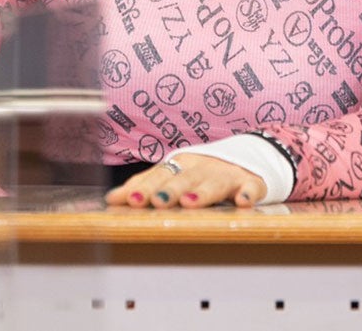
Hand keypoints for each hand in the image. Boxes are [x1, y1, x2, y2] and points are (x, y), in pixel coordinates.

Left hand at [105, 153, 265, 208]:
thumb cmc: (201, 173)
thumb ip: (144, 186)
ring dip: (202, 192)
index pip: (160, 175)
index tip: (130, 200)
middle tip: (157, 201)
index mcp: (181, 164)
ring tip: (189, 202)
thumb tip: (110, 199)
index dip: (146, 187)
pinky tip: (243, 201)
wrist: (247, 159)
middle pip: (185, 178)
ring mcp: (227, 174)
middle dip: (170, 189)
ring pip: (214, 183)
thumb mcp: (174, 175)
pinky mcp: (250, 183)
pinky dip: (248, 193)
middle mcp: (202, 167)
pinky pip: (251, 187)